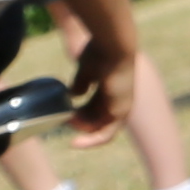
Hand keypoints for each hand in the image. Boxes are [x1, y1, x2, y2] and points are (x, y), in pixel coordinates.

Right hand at [56, 10, 125, 144]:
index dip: (79, 112)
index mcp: (111, 85)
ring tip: (70, 119)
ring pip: (99, 128)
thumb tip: (74, 95)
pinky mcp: (121, 111)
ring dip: (81, 129)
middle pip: (96, 118)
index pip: (94, 106)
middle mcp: (119, 97)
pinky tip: (74, 143)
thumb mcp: (86, 70)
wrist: (114, 46)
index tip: (66, 115)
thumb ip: (81, 82)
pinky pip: (106, 134)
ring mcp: (122, 105)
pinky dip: (91, 141)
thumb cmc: (100, 52)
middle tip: (66, 117)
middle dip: (78, 121)